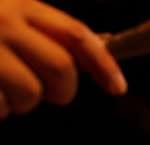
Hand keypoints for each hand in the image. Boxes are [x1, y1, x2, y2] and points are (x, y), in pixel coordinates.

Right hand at [0, 0, 126, 118]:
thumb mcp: (9, 18)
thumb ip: (45, 35)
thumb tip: (89, 62)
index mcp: (21, 6)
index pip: (76, 35)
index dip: (103, 63)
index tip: (118, 87)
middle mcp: (4, 22)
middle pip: (61, 67)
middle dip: (63, 90)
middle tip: (47, 93)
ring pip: (31, 93)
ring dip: (22, 103)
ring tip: (3, 90)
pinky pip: (1, 107)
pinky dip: (0, 110)